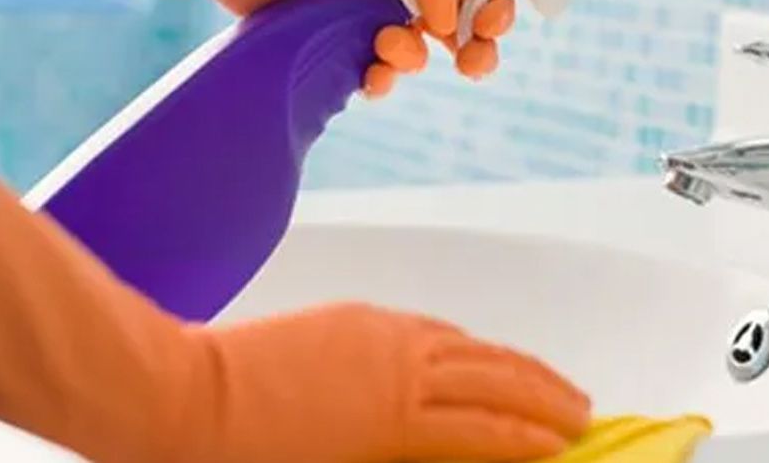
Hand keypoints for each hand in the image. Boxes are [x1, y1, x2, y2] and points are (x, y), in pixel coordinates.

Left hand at [180, 303, 589, 462]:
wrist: (184, 402)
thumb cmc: (247, 460)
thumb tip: (441, 455)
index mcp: (397, 420)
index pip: (489, 430)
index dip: (536, 439)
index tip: (574, 446)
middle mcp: (400, 369)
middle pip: (492, 378)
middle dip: (544, 396)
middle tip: (583, 413)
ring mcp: (379, 336)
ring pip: (467, 346)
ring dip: (513, 364)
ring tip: (546, 381)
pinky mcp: (354, 319)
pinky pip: (429, 328)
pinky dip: (466, 343)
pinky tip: (474, 353)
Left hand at [199, 0, 516, 97]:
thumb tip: (451, 27)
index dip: (495, 10)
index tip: (491, 22)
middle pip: (459, 34)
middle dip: (476, 53)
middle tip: (471, 63)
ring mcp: (372, 24)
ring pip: (416, 60)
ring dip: (411, 59)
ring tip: (383, 42)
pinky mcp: (342, 52)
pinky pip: (377, 81)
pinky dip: (382, 83)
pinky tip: (370, 76)